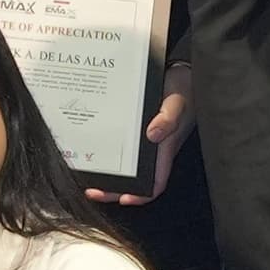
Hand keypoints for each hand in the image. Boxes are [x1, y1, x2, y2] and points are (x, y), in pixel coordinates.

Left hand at [86, 81, 190, 205]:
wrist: (179, 70)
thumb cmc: (182, 88)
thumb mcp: (177, 102)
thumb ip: (168, 118)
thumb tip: (152, 135)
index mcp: (165, 148)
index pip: (155, 181)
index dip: (141, 194)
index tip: (123, 199)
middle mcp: (153, 148)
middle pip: (134, 178)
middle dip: (114, 189)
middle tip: (91, 190)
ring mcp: (144, 138)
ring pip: (125, 164)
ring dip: (108, 171)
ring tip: (86, 173)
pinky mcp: (135, 127)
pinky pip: (121, 145)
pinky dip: (107, 149)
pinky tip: (91, 148)